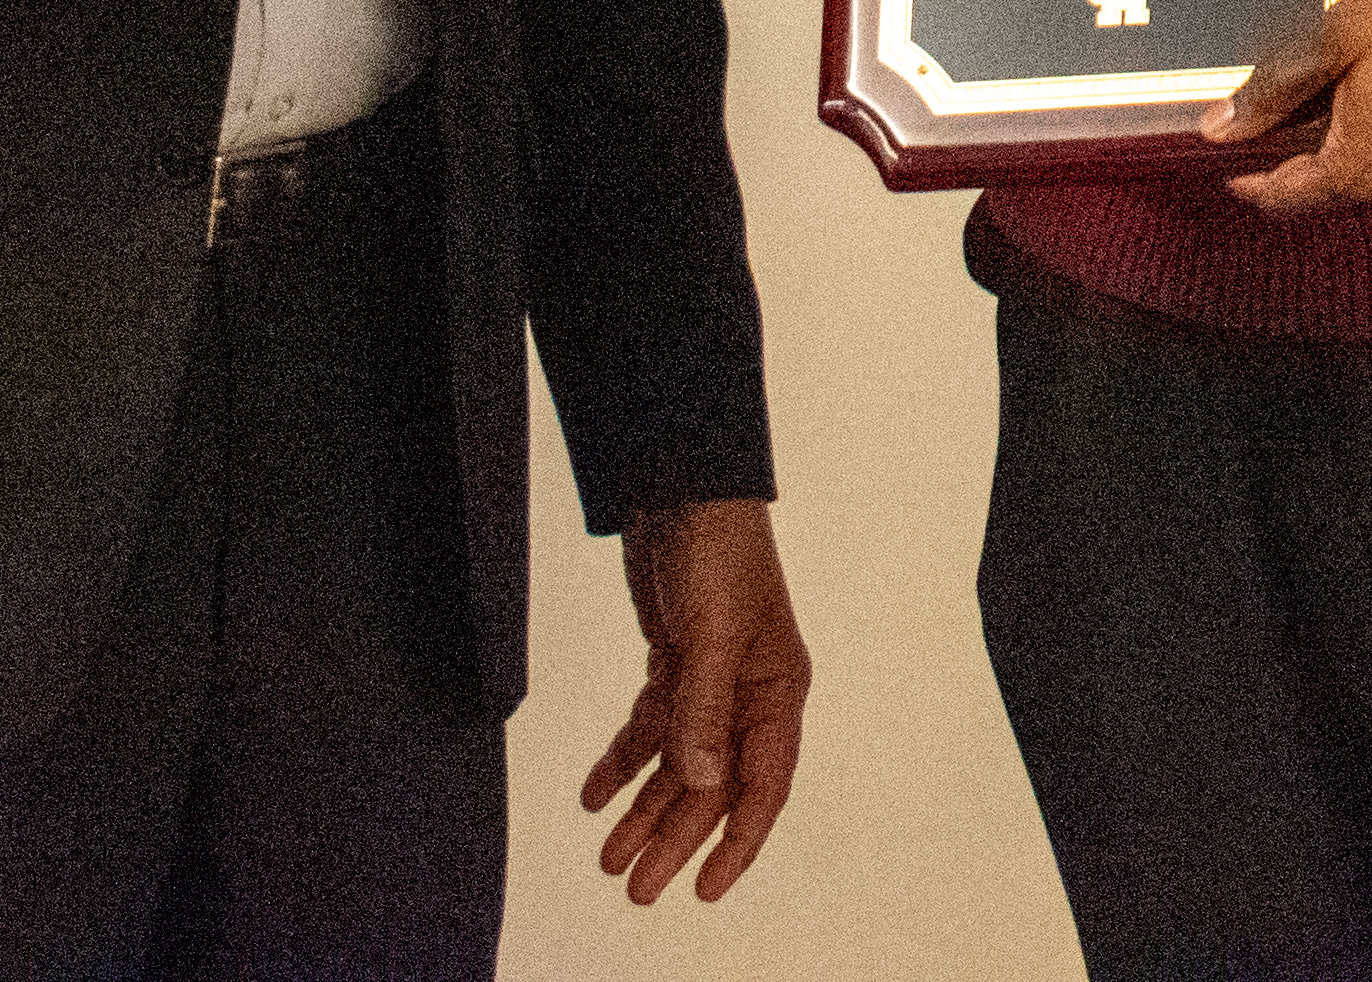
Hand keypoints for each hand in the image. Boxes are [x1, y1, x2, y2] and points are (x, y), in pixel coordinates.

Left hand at [591, 497, 807, 905]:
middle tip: (637, 888)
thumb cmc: (718, 548)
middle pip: (712, 786)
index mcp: (777, 688)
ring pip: (677, 766)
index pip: (763, 784)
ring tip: (608, 858)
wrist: (681, 483)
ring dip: (642, 810)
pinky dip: (621, 762)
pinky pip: (649, 729)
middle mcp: (748, 693)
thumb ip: (704, 710)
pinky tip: (594, 794)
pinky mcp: (674, 664)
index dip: (737, 843)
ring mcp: (709, 681)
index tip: (705, 888)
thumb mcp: (712, 631)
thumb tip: (704, 784)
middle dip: (673, 840)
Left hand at [1211, 0, 1371, 220]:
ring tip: (1350, 93)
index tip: (1232, 165)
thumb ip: (1278, 86)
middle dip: (1306, 155)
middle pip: (1332, 188)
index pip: (1286, 197)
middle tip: (1289, 112)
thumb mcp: (1344, 33)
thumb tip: (1220, 127)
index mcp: (1360, 170)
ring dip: (1357, 147)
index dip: (1251, 182)